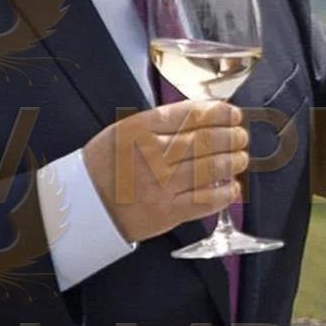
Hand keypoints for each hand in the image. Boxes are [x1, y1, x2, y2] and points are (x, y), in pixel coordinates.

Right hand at [82, 100, 249, 241]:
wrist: (84, 205)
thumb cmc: (107, 164)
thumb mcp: (125, 130)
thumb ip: (161, 122)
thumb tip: (204, 114)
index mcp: (140, 129)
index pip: (192, 114)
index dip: (220, 113)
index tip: (233, 113)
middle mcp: (152, 155)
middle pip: (205, 140)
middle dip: (232, 136)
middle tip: (241, 136)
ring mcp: (160, 185)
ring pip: (209, 169)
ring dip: (232, 162)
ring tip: (241, 158)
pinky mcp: (166, 212)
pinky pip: (204, 201)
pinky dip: (224, 194)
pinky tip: (232, 188)